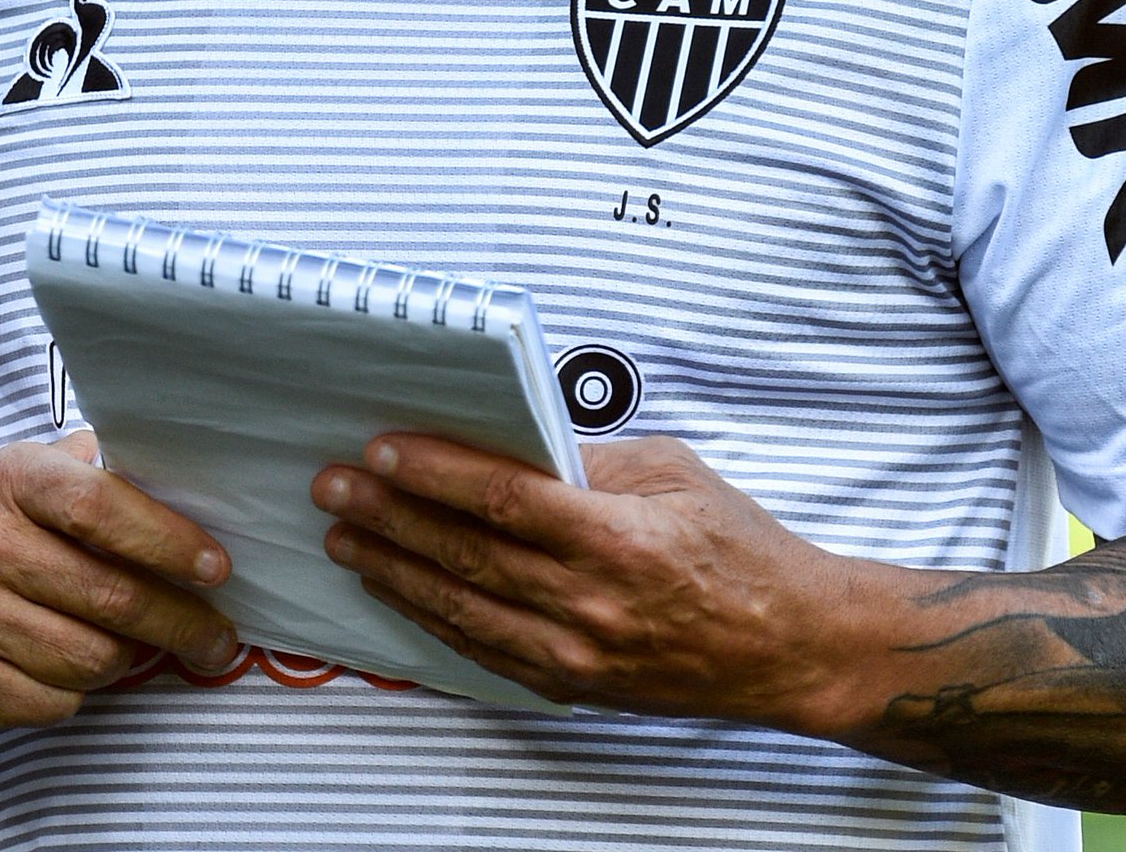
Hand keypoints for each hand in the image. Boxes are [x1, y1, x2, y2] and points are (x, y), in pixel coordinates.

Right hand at [0, 431, 237, 729]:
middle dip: (180, 622)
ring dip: (130, 658)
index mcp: (13, 481)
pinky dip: (81, 689)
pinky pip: (54, 701)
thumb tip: (185, 479)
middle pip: (109, 596)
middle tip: (217, 636)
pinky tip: (80, 666)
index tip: (216, 568)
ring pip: (90, 658)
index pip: (101, 508)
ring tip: (141, 646)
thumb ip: (99, 469)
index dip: (166, 540)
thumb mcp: (31, 470)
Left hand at [311, 433, 875, 727]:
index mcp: (617, 538)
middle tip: (335, 488)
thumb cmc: (741, 547)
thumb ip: (589, 458)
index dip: (433, 473)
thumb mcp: (673, 471)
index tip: (382, 450)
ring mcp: (579, 656)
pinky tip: (398, 594)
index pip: (502, 498)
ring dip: (395, 572)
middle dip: (390, 518)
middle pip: (467, 554)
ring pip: (463, 610)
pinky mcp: (576, 687)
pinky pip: (486, 653)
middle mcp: (590, 605)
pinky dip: (434, 621)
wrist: (790, 646)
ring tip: (344, 539)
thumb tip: (513, 438)